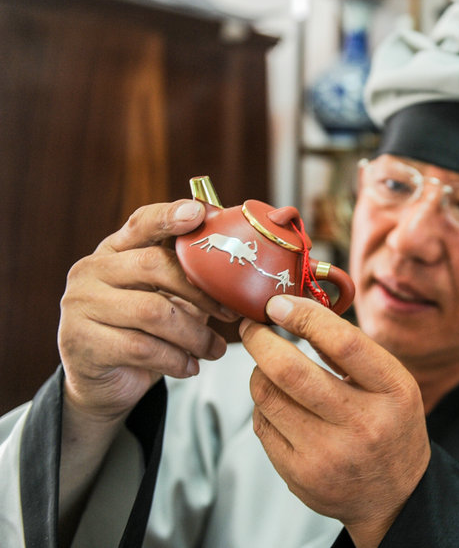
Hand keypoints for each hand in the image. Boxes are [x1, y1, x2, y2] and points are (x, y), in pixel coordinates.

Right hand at [58, 200, 236, 422]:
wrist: (102, 381)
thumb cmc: (142, 330)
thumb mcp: (165, 295)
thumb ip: (189, 274)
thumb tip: (241, 260)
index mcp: (114, 250)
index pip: (141, 223)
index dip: (170, 216)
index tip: (199, 214)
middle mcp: (92, 270)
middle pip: (153, 265)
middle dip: (201, 291)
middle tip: (230, 313)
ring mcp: (81, 306)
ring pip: (153, 312)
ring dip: (195, 335)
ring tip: (214, 349)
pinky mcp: (83, 343)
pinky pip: (142, 348)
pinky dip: (176, 360)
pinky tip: (190, 367)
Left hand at [240, 295, 430, 547]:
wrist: (395, 496)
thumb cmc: (390, 424)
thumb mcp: (392, 383)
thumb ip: (352, 350)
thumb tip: (295, 308)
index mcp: (392, 391)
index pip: (343, 343)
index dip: (303, 316)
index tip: (278, 303)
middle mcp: (362, 423)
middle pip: (290, 370)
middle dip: (260, 340)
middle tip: (252, 325)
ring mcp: (328, 454)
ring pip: (267, 396)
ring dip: (258, 371)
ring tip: (267, 365)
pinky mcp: (299, 475)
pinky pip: (262, 424)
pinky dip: (263, 404)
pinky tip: (278, 402)